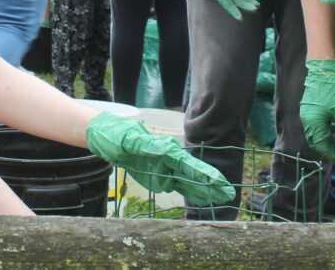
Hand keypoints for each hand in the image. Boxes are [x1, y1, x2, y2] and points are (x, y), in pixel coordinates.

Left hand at [85, 112, 234, 207]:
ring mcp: (165, 169)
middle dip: (211, 184)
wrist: (106, 138)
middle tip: (228, 194)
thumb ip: (148, 144)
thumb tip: (168, 148)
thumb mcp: (130, 139)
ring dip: (204, 191)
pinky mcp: (158, 177)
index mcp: (165, 149)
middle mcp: (169, 159)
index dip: (203, 173)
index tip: (218, 181)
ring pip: (188, 182)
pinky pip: (177, 186)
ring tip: (222, 199)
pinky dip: (191, 193)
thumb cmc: (118, 135)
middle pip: (193, 174)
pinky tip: (203, 199)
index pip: (188, 164)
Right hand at [299, 59, 334, 165]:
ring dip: (328, 141)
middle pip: (317, 141)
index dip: (334, 155)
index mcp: (313, 122)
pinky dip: (325, 132)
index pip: (323, 145)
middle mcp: (306, 120)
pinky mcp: (308, 108)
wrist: (323, 68)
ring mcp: (306, 113)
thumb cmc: (334, 89)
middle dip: (331, 150)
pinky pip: (315, 126)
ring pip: (316, 134)